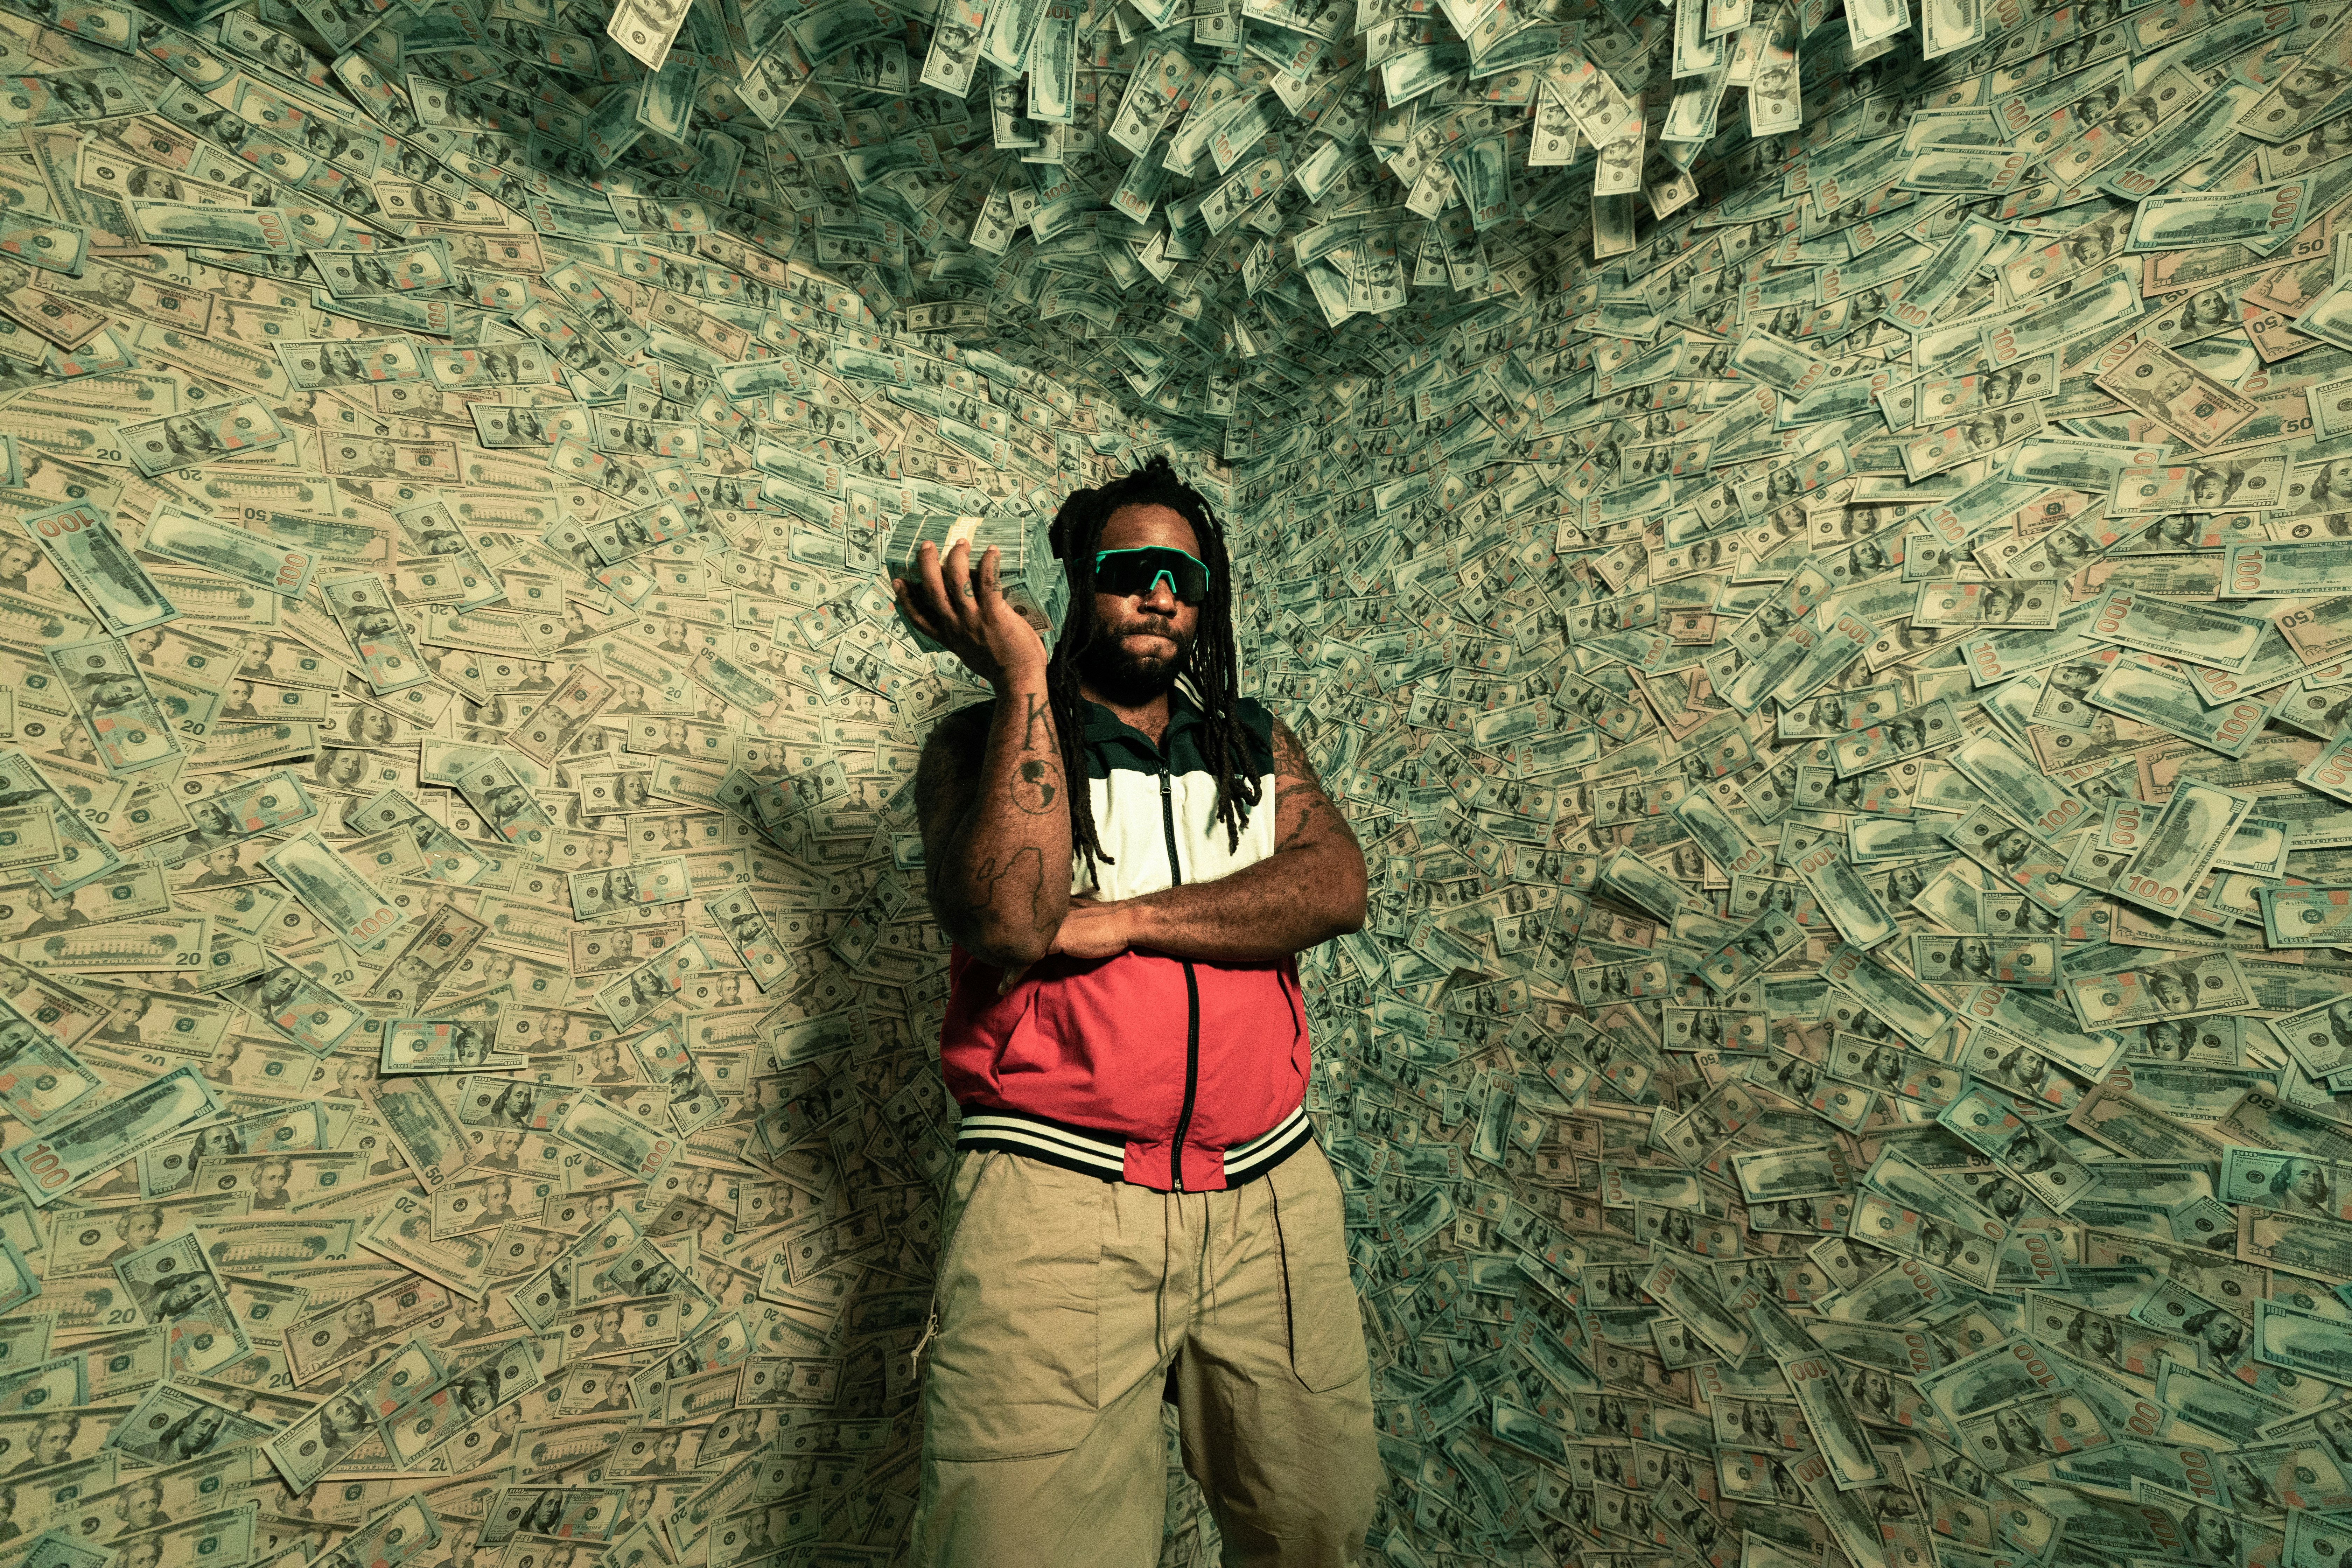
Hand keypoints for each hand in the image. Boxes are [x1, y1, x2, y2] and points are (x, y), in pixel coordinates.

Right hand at [891, 539, 1048, 691]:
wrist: (1018, 680)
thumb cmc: (1000, 666)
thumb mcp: (970, 653)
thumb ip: (964, 636)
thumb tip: (968, 618)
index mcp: (948, 637)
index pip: (918, 617)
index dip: (905, 598)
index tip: (898, 581)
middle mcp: (955, 627)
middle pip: (932, 590)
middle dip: (926, 564)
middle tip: (927, 545)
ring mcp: (973, 620)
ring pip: (955, 581)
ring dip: (956, 557)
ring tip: (961, 543)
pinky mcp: (994, 615)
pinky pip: (987, 583)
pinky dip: (988, 564)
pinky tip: (991, 551)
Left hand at [997, 897, 1135, 993]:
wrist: (1124, 922)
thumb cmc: (1105, 924)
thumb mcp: (1077, 919)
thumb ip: (1061, 921)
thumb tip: (1052, 933)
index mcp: (1049, 906)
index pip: (1021, 920)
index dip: (1007, 934)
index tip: (993, 947)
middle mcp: (1043, 912)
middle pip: (1013, 932)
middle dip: (999, 950)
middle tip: (984, 964)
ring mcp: (1047, 925)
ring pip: (1016, 945)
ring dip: (1004, 965)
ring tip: (997, 983)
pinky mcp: (1053, 939)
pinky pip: (1027, 959)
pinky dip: (1015, 972)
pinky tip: (1006, 985)